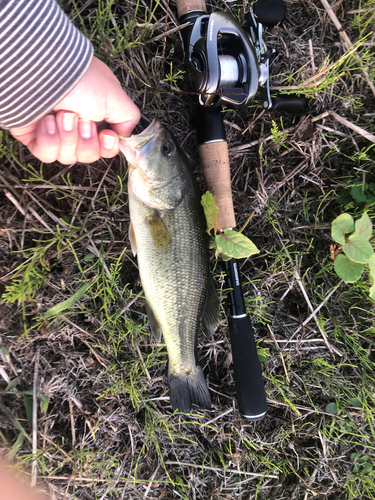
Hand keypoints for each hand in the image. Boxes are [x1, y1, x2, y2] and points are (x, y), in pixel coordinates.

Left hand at [10, 57, 140, 163]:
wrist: (41, 73)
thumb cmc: (81, 82)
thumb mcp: (116, 97)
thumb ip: (129, 118)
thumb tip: (124, 135)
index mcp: (97, 116)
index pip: (106, 148)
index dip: (107, 147)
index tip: (106, 135)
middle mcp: (77, 125)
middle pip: (88, 155)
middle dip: (86, 141)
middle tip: (81, 120)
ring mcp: (55, 132)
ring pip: (68, 157)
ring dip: (68, 137)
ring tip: (62, 115)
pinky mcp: (34, 137)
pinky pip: (47, 154)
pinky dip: (49, 139)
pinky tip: (47, 121)